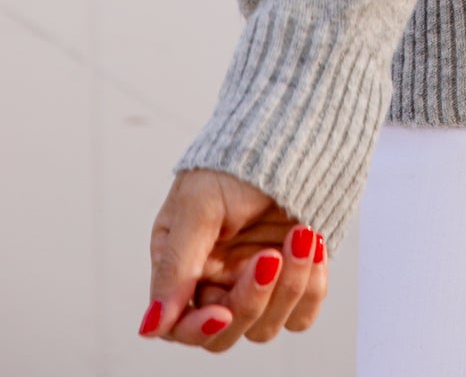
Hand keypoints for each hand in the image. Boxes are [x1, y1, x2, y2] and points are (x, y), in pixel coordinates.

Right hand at [139, 168, 328, 346]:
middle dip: (250, 302)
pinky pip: (303, 312)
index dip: (198, 328)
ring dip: (289, 285)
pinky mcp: (294, 280)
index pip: (179, 324)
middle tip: (269, 258)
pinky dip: (311, 284)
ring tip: (301, 234)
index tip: (222, 311)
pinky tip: (313, 242)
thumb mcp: (198, 205)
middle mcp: (217, 282)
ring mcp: (257, 284)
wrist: (295, 132)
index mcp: (182, 267)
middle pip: (225, 333)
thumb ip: (176, 265)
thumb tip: (152, 325)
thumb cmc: (236, 162)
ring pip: (266, 326)